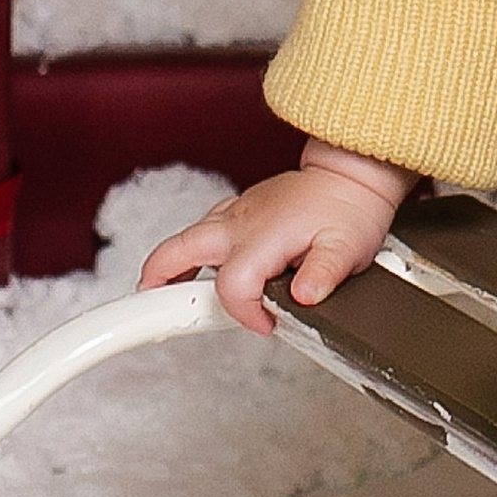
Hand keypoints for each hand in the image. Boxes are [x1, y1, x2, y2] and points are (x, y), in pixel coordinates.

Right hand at [138, 142, 412, 333]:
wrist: (352, 172)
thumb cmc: (349, 208)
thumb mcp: (348, 247)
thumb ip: (324, 274)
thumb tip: (305, 297)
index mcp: (261, 236)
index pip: (230, 287)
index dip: (243, 314)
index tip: (267, 324)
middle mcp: (239, 222)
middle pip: (176, 251)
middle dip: (154, 283)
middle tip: (144, 311)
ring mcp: (236, 213)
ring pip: (184, 238)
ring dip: (168, 267)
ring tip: (159, 297)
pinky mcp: (239, 209)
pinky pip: (203, 230)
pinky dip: (190, 252)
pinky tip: (195, 269)